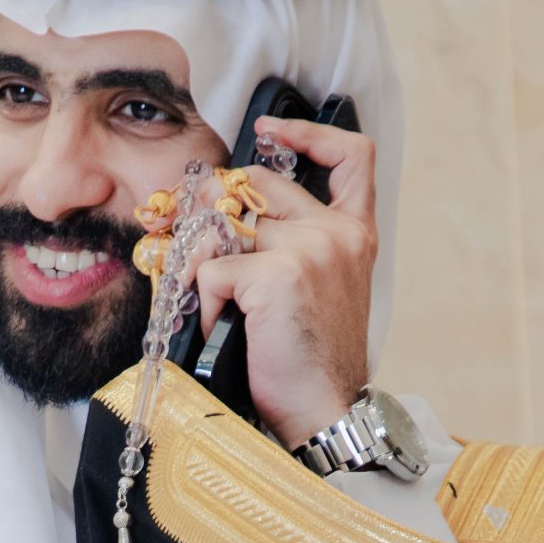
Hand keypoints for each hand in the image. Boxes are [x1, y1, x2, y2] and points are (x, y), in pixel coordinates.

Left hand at [194, 113, 376, 449]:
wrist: (323, 411)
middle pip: (259, 185)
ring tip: (220, 309)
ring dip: (206, 269)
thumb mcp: (318, 290)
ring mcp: (308, 250)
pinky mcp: (274, 275)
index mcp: (355, 235)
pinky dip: (205, 305)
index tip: (273, 131)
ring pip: (225, 231)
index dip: (309, 131)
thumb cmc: (313, 361)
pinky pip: (211, 272)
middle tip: (188, 228)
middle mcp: (336, 233)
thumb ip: (292, 244)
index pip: (351, 156)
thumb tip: (224, 212)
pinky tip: (224, 330)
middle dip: (214, 204)